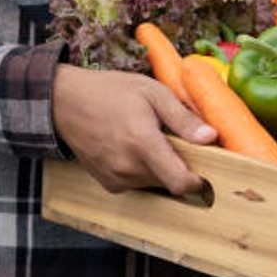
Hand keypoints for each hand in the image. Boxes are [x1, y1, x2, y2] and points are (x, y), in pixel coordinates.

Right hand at [52, 64, 216, 194]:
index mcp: (142, 143)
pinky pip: (139, 184)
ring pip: (157, 184)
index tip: (209, 166)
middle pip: (171, 182)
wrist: (64, 102)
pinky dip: (146, 171)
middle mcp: (127, 167)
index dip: (199, 179)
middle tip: (178, 140)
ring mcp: (115, 179)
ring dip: (164, 168)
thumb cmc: (112, 91)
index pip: (180, 182)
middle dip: (182, 166)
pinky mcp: (108, 184)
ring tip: (153, 139)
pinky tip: (137, 148)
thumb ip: (183, 118)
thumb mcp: (153, 92)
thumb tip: (211, 137)